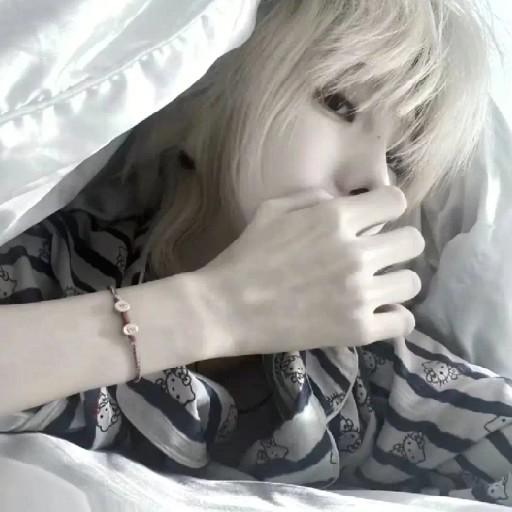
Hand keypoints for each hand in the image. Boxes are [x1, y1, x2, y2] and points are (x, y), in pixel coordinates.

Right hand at [198, 186, 424, 356]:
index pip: (395, 201)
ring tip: (376, 286)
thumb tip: (346, 201)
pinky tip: (378, 313)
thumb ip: (314, 197)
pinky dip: (395, 317)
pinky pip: (403, 322)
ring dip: (396, 280)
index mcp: (336, 218)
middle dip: (398, 243)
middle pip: (413, 241)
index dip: (387, 207)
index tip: (376, 219)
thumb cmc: (245, 256)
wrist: (225, 308)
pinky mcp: (357, 329)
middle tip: (378, 254)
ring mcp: (359, 294)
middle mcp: (356, 253)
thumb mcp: (272, 209)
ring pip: (412, 282)